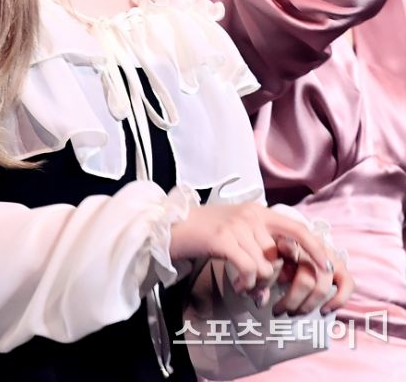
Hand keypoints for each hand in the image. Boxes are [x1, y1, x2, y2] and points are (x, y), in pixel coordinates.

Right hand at [170, 201, 331, 295]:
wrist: (173, 226)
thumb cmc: (206, 232)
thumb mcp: (238, 232)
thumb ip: (259, 248)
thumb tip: (277, 279)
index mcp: (258, 211)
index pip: (297, 227)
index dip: (315, 247)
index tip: (326, 266)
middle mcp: (251, 215)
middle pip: (280, 255)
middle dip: (275, 277)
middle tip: (260, 289)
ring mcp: (237, 225)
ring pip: (265, 266)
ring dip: (256, 283)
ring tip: (244, 285)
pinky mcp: (223, 239)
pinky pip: (249, 269)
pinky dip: (247, 282)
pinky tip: (238, 283)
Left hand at [271, 244, 353, 315]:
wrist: (294, 238)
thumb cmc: (279, 251)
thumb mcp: (271, 252)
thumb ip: (270, 265)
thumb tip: (264, 290)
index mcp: (293, 239)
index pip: (289, 250)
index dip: (283, 265)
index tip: (276, 279)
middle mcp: (314, 247)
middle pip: (306, 278)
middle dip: (292, 299)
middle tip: (278, 310)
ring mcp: (329, 256)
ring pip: (322, 285)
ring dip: (308, 304)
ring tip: (294, 313)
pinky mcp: (341, 267)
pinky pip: (347, 284)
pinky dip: (337, 300)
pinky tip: (324, 311)